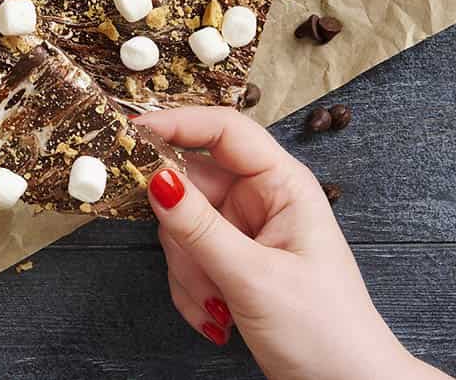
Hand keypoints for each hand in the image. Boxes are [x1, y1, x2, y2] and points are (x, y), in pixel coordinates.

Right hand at [136, 108, 448, 378]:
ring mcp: (243, 230)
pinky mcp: (230, 260)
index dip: (177, 123)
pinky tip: (215, 316)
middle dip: (181, 231)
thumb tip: (155, 179)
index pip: (224, 130)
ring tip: (215, 304)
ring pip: (182, 225)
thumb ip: (199, 228)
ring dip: (187, 268)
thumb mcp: (254, 278)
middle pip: (191, 183)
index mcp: (283, 184)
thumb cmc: (325, 332)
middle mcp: (261, 198)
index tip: (131, 131)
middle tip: (189, 262)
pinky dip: (189, 287)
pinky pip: (186, 256)